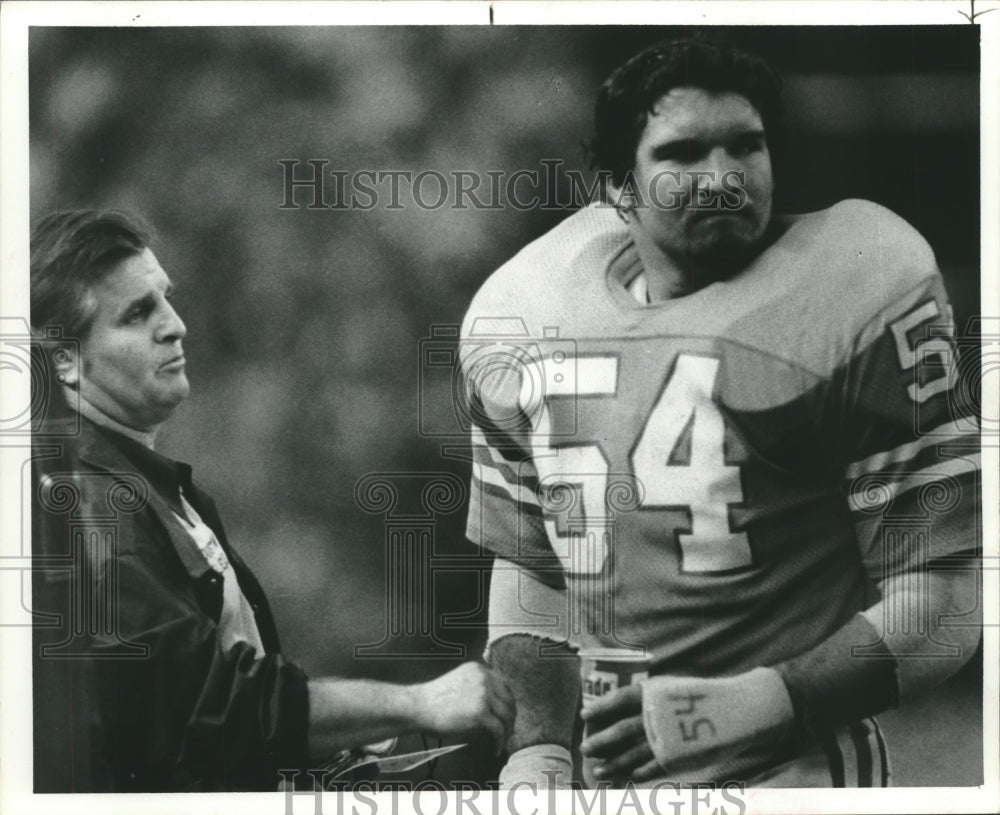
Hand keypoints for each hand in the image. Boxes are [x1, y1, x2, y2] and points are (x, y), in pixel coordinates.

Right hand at [413, 662, 514, 754]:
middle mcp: (484, 678)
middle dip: (510, 718)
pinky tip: (495, 750)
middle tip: (508, 732)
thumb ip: (477, 686)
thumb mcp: (460, 682)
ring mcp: (483, 695)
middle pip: (508, 700)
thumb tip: (497, 706)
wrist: (418, 706)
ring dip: (507, 731)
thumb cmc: (434, 699)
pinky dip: (499, 742)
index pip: (504, 686)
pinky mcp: (480, 713)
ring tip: (502, 742)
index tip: (507, 716)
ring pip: (506, 716)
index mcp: (479, 669)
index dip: (508, 703)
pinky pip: (498, 730)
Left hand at [581, 668, 794, 781]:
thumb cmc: (703, 698)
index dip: (601, 706)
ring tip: (600, 771)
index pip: (622, 698)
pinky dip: (642, 773)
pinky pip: (657, 767)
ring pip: (636, 752)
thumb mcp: (673, 689)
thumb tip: (621, 714)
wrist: (740, 709)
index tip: (584, 714)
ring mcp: (671, 736)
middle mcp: (660, 712)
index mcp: (656, 692)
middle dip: (602, 740)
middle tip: (585, 749)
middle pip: (623, 729)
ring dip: (616, 763)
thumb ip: (650, 701)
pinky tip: (631, 778)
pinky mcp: (683, 755)